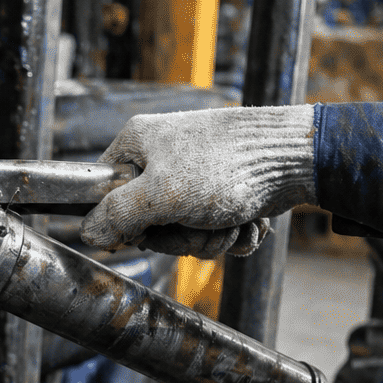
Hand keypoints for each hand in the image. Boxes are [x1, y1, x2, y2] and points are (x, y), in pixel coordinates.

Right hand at [79, 104, 316, 257]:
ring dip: (212, 238)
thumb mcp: (159, 195)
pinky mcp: (221, 193)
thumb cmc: (226, 167)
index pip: (106, 197)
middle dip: (182, 236)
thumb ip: (117, 215)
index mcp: (136, 145)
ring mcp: (193, 177)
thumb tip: (88, 233)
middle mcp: (162, 159)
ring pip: (184, 233)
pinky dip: (232, 234)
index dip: (128, 222)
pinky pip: (213, 230)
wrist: (295, 158)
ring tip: (232, 219)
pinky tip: (247, 220)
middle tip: (202, 221)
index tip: (151, 225)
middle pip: (149, 224)